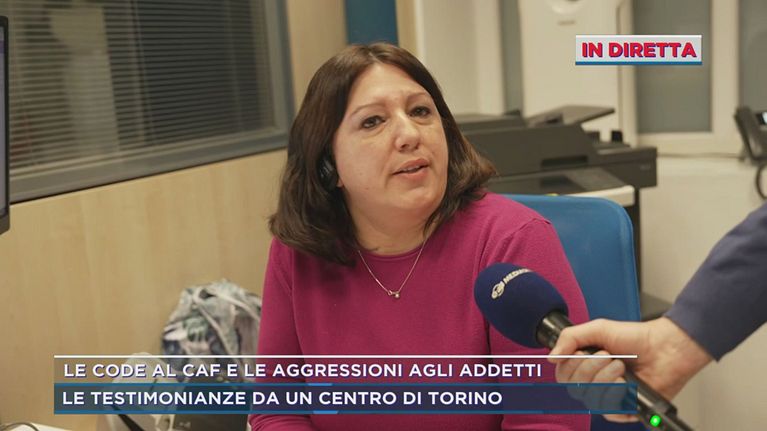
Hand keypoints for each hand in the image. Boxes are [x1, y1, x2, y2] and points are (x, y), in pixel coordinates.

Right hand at [548, 317, 712, 421]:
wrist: (665, 347)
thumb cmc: (635, 337)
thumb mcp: (598, 329)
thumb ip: (570, 338)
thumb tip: (551, 357)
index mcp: (584, 364)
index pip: (562, 375)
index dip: (569, 365)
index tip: (583, 352)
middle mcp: (594, 381)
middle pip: (574, 388)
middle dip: (590, 369)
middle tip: (608, 356)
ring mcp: (608, 396)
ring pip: (590, 399)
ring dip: (605, 380)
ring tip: (621, 366)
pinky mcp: (624, 408)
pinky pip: (609, 410)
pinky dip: (617, 395)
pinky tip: (627, 382)